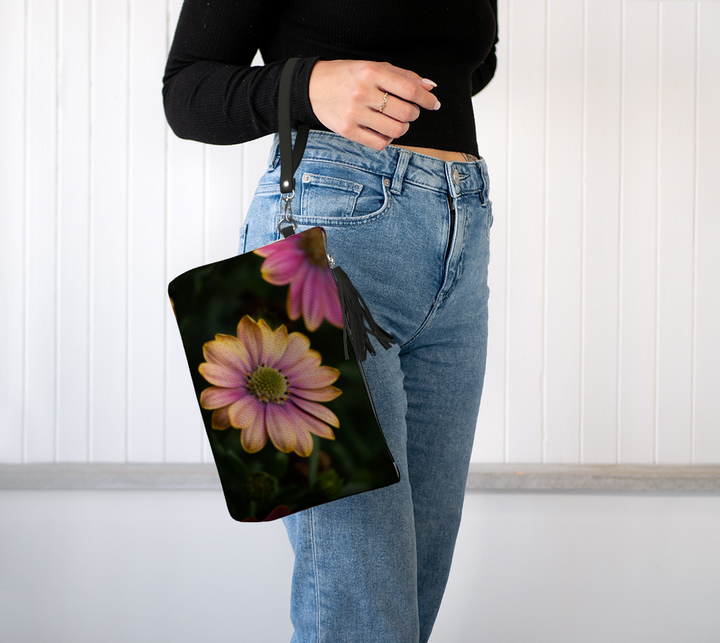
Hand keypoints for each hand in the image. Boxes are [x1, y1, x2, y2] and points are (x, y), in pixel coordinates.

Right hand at [307, 59, 439, 150]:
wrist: (312, 87)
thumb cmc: (347, 76)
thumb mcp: (373, 67)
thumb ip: (403, 76)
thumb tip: (430, 87)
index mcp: (371, 72)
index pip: (410, 89)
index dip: (426, 99)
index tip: (433, 104)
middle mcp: (363, 92)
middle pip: (405, 112)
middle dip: (414, 114)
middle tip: (410, 112)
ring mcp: (354, 113)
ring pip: (395, 130)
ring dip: (403, 128)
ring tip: (397, 121)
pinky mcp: (348, 131)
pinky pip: (379, 143)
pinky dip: (388, 139)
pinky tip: (385, 131)